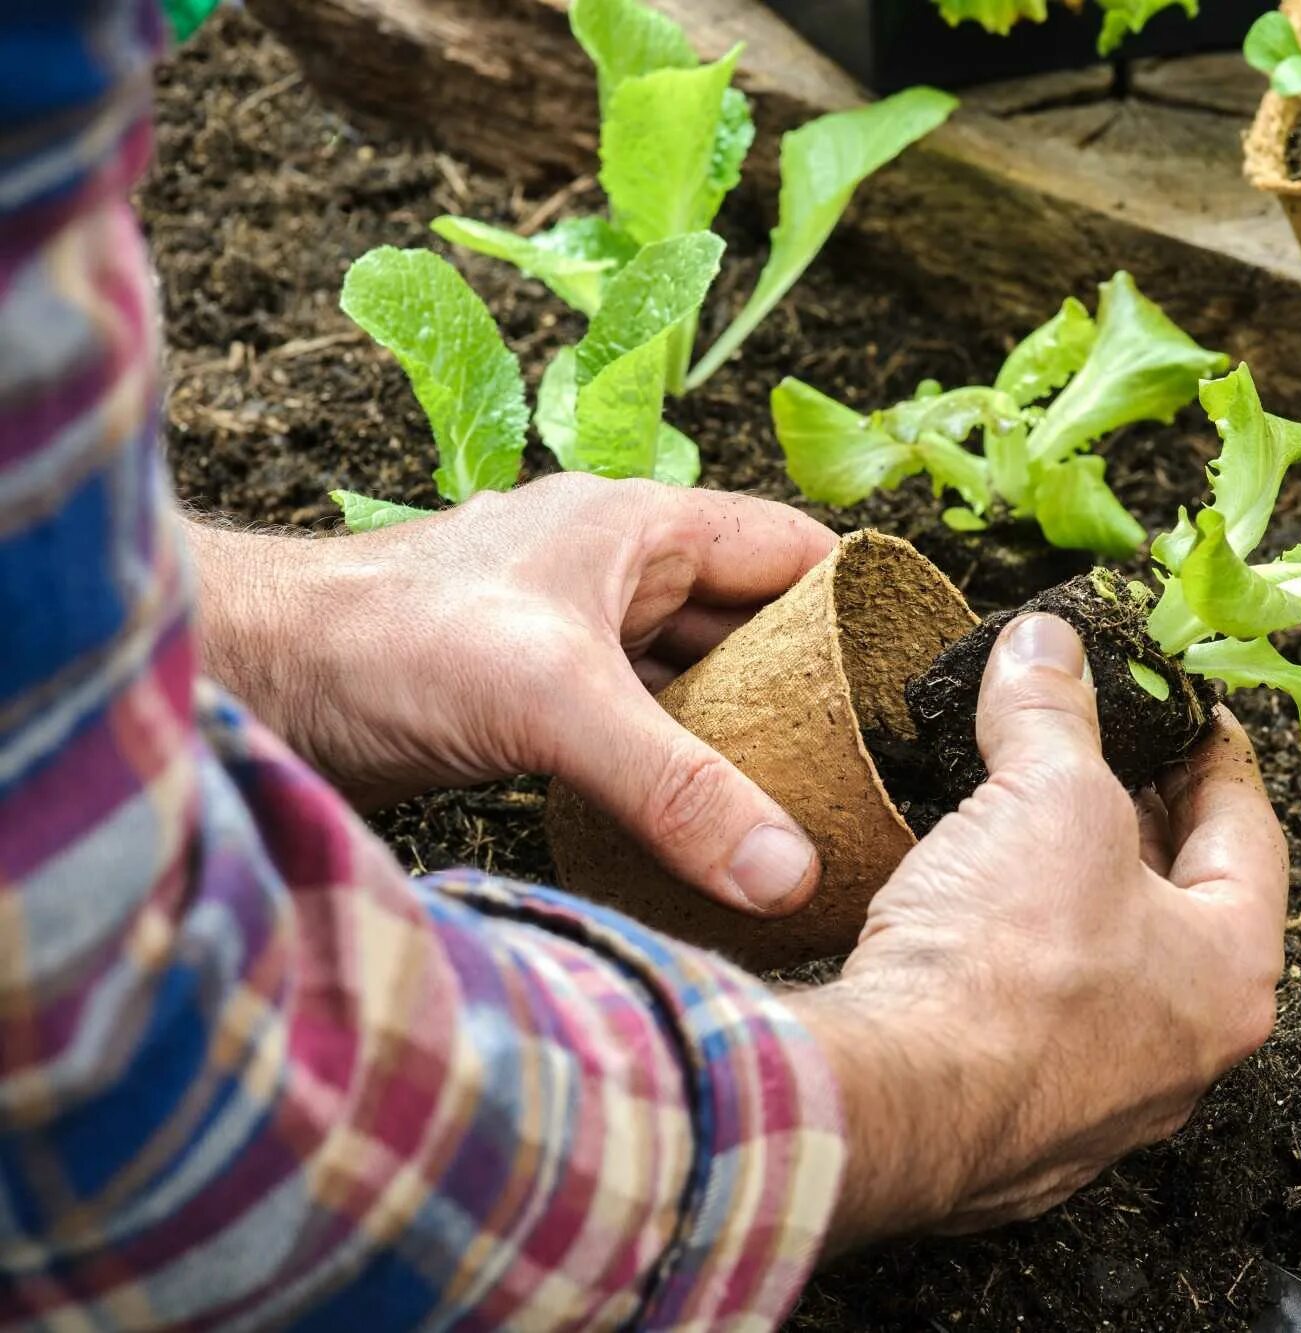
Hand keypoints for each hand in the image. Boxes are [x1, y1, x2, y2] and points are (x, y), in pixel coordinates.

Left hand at [187, 473, 836, 914]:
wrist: (250, 681)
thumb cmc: (385, 640)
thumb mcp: (555, 704)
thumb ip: (680, 788)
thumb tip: (791, 871)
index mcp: (641, 528)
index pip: (793, 551)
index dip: (862, 602)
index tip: (917, 680)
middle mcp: (614, 574)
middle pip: (752, 625)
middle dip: (810, 688)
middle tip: (874, 768)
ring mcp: (571, 639)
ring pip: (693, 683)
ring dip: (742, 737)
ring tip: (811, 808)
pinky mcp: (530, 703)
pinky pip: (638, 732)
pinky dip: (678, 772)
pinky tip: (708, 828)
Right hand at [792, 613, 1287, 1247]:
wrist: (894, 1105)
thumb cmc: (1008, 965)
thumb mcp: (1046, 794)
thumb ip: (1054, 711)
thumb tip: (1046, 645)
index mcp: (1231, 974)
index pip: (1249, 836)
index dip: (1215, 756)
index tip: (1189, 715)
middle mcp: (1182, 1053)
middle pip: (1178, 906)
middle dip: (1136, 821)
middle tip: (1104, 756)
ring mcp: (1097, 1102)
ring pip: (1102, 970)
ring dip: (1069, 893)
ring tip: (1024, 821)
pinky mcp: (1012, 1127)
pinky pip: (1030, 1022)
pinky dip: (1011, 960)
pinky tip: (965, 917)